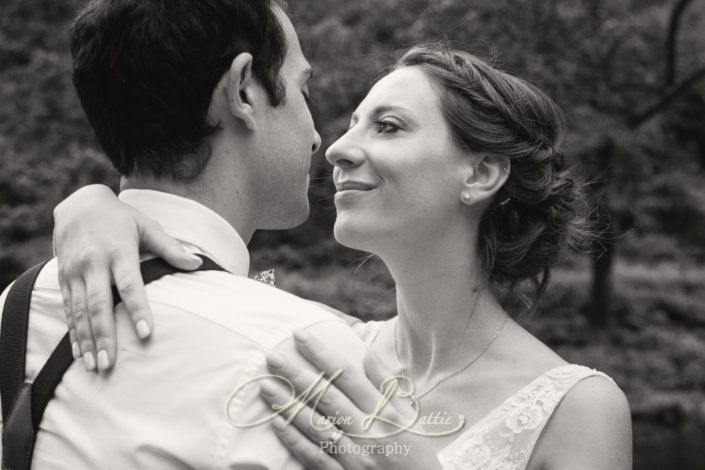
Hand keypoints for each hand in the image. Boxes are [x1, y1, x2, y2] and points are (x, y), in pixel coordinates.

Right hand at [53, 184, 201, 371]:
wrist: (78, 204)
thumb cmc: (121, 217)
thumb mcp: (147, 226)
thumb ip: (170, 247)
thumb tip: (197, 263)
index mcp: (118, 251)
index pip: (129, 284)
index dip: (138, 309)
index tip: (146, 333)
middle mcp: (94, 263)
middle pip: (99, 304)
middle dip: (105, 335)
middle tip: (110, 364)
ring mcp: (76, 271)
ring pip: (80, 311)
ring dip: (87, 340)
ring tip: (95, 366)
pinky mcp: (64, 277)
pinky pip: (68, 308)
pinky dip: (73, 332)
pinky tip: (79, 353)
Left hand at [259, 329, 442, 469]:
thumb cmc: (416, 455)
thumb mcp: (409, 417)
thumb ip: (387, 385)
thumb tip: (368, 353)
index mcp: (385, 413)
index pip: (348, 375)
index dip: (322, 354)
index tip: (301, 336)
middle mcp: (369, 433)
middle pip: (327, 397)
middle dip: (297, 375)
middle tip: (272, 357)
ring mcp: (356, 457)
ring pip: (317, 426)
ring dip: (289, 405)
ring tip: (267, 386)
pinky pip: (315, 458)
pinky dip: (295, 441)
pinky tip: (277, 424)